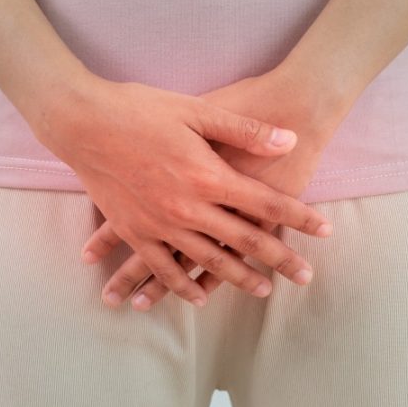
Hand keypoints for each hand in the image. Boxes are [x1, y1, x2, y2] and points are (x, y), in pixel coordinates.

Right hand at [34, 75, 334, 308]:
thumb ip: (246, 131)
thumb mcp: (199, 111)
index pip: (267, 204)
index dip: (299, 217)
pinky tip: (196, 298)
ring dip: (238, 278)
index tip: (325, 230)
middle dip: (279, 260)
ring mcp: (158, 223)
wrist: (82, 121)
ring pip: (206, 261)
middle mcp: (187, 208)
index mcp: (208, 176)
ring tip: (264, 290)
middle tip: (305, 277)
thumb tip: (290, 139)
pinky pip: (161, 266)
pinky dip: (180, 285)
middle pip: (244, 242)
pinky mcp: (132, 230)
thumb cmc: (142, 108)